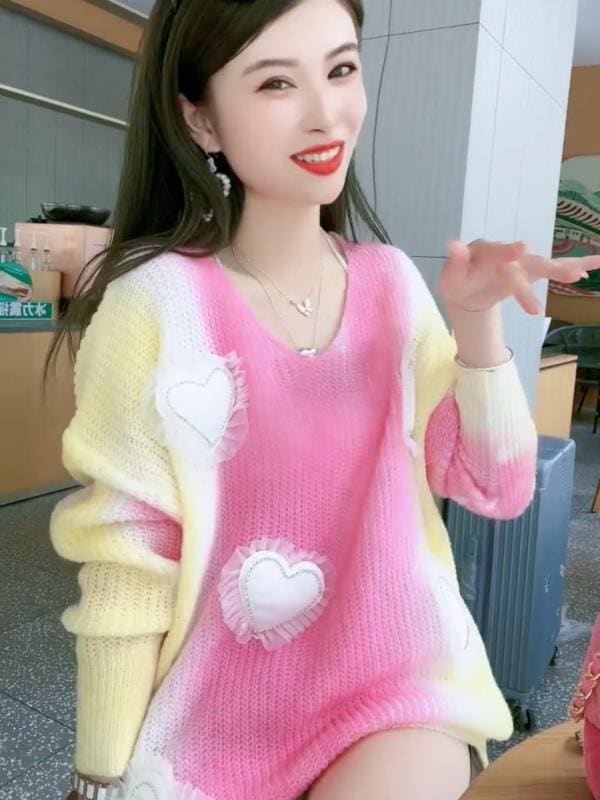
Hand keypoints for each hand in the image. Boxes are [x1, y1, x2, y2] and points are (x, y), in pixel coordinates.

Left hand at [439, 239, 599, 315]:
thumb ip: (455, 264)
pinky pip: (554, 268)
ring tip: (579, 274)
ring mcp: (522, 261)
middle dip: (542, 269)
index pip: (497, 251)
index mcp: (486, 251)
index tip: (523, 249)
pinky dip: (575, 265)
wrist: (468, 291)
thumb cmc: (458, 282)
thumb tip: (453, 245)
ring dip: (562, 269)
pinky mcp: (531, 271)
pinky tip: (594, 264)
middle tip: (563, 274)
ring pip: (543, 264)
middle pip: (525, 262)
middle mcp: (507, 252)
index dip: (509, 251)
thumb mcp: (451, 278)